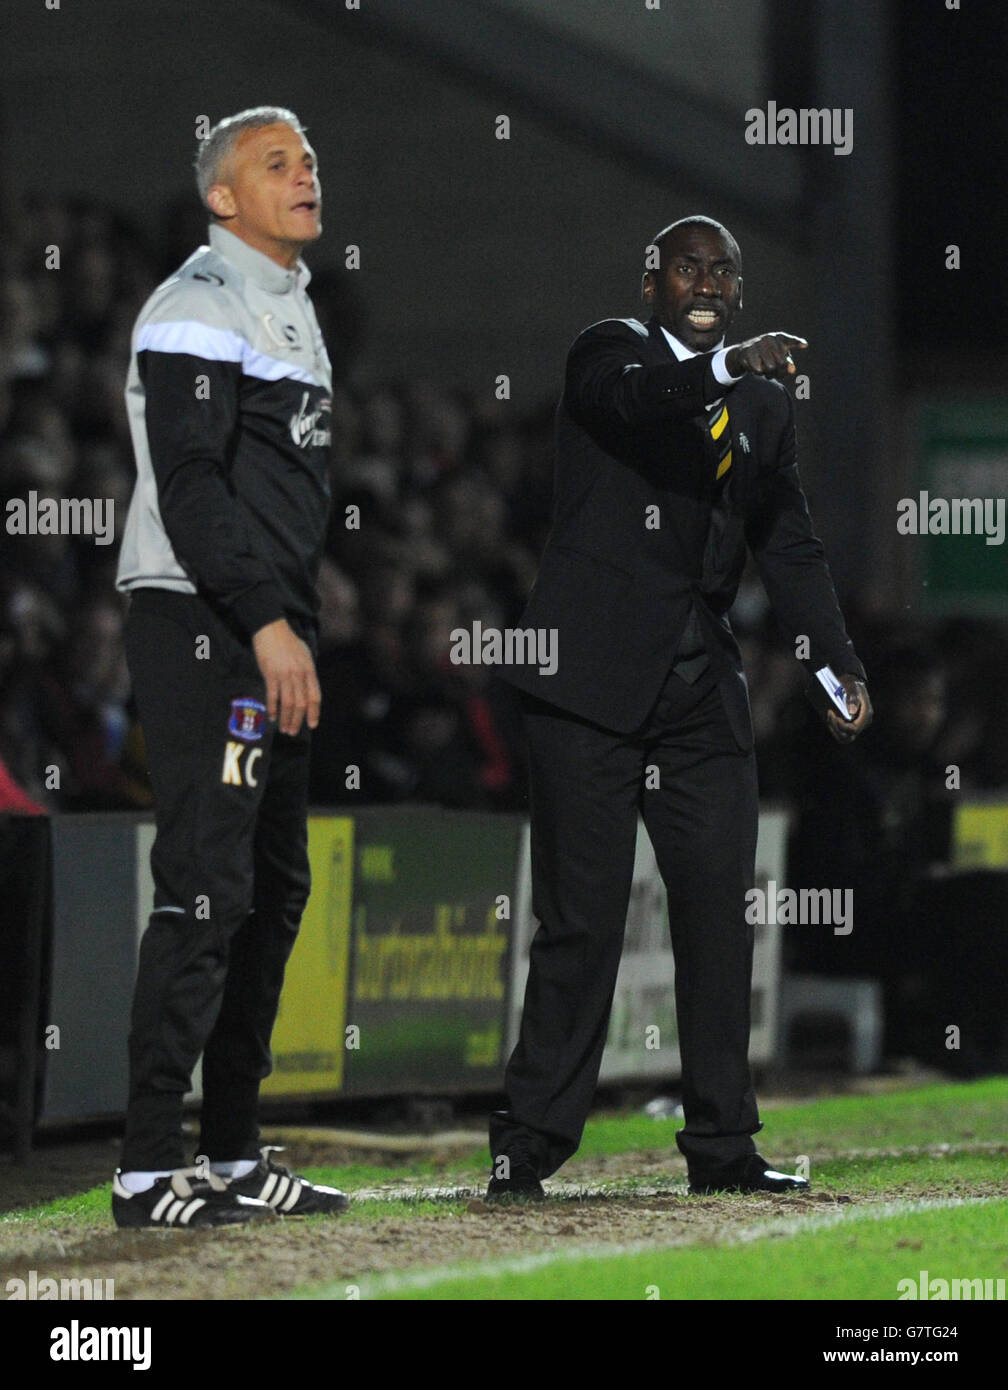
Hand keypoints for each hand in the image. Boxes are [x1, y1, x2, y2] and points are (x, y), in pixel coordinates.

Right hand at [252, 618, 320, 735]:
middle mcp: (299, 674)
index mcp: (309, 670)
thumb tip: (309, 688)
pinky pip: (273, 695)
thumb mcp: (305, 654)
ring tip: (284, 728)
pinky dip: (273, 708)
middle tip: (293, 732)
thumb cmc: (288, 641)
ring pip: (288, 703)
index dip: (314, 712)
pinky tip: (272, 717)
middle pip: (301, 703)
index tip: (312, 725)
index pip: (315, 696)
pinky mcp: (270, 673)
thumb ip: (307, 672)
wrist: (271, 627)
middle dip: (298, 720)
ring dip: (286, 718)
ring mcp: (285, 674)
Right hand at [725, 333, 807, 379]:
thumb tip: (792, 369)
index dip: (797, 343)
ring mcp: (757, 343)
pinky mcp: (747, 351)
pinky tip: (754, 365)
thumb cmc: (767, 356)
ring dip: (767, 372)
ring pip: (770, 367)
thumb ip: (788, 365)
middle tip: (772, 369)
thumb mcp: (779, 360)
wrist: (744, 353)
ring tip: (763, 367)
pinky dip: (757, 371)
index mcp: (779, 338)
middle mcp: (769, 338)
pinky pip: (758, 369)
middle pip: (781, 362)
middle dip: (777, 370)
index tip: (805, 345)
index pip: (790, 340)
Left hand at [826, 675, 871, 743]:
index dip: (841, 727)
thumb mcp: (852, 687)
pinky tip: (829, 717)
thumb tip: (851, 712)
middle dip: (836, 729)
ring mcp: (857, 725)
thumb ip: (853, 698)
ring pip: (844, 738)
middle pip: (848, 737)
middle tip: (829, 716)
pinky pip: (841, 733)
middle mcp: (863, 722)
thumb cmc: (852, 685)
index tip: (833, 716)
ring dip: (834, 730)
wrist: (852, 684)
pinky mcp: (851, 725)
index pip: (854, 729)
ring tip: (829, 717)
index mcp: (866, 714)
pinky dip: (834, 728)